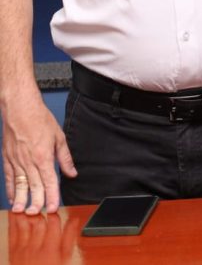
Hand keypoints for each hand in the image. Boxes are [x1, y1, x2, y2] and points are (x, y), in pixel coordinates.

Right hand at [3, 93, 76, 214]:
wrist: (20, 109)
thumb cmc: (40, 120)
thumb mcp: (59, 137)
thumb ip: (65, 158)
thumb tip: (72, 173)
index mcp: (43, 156)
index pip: (49, 181)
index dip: (52, 195)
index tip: (54, 207)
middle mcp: (29, 161)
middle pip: (34, 186)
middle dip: (36, 201)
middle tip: (37, 214)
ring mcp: (17, 161)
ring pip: (20, 184)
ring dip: (21, 199)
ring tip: (22, 212)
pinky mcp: (8, 159)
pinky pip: (10, 178)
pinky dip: (11, 190)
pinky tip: (13, 198)